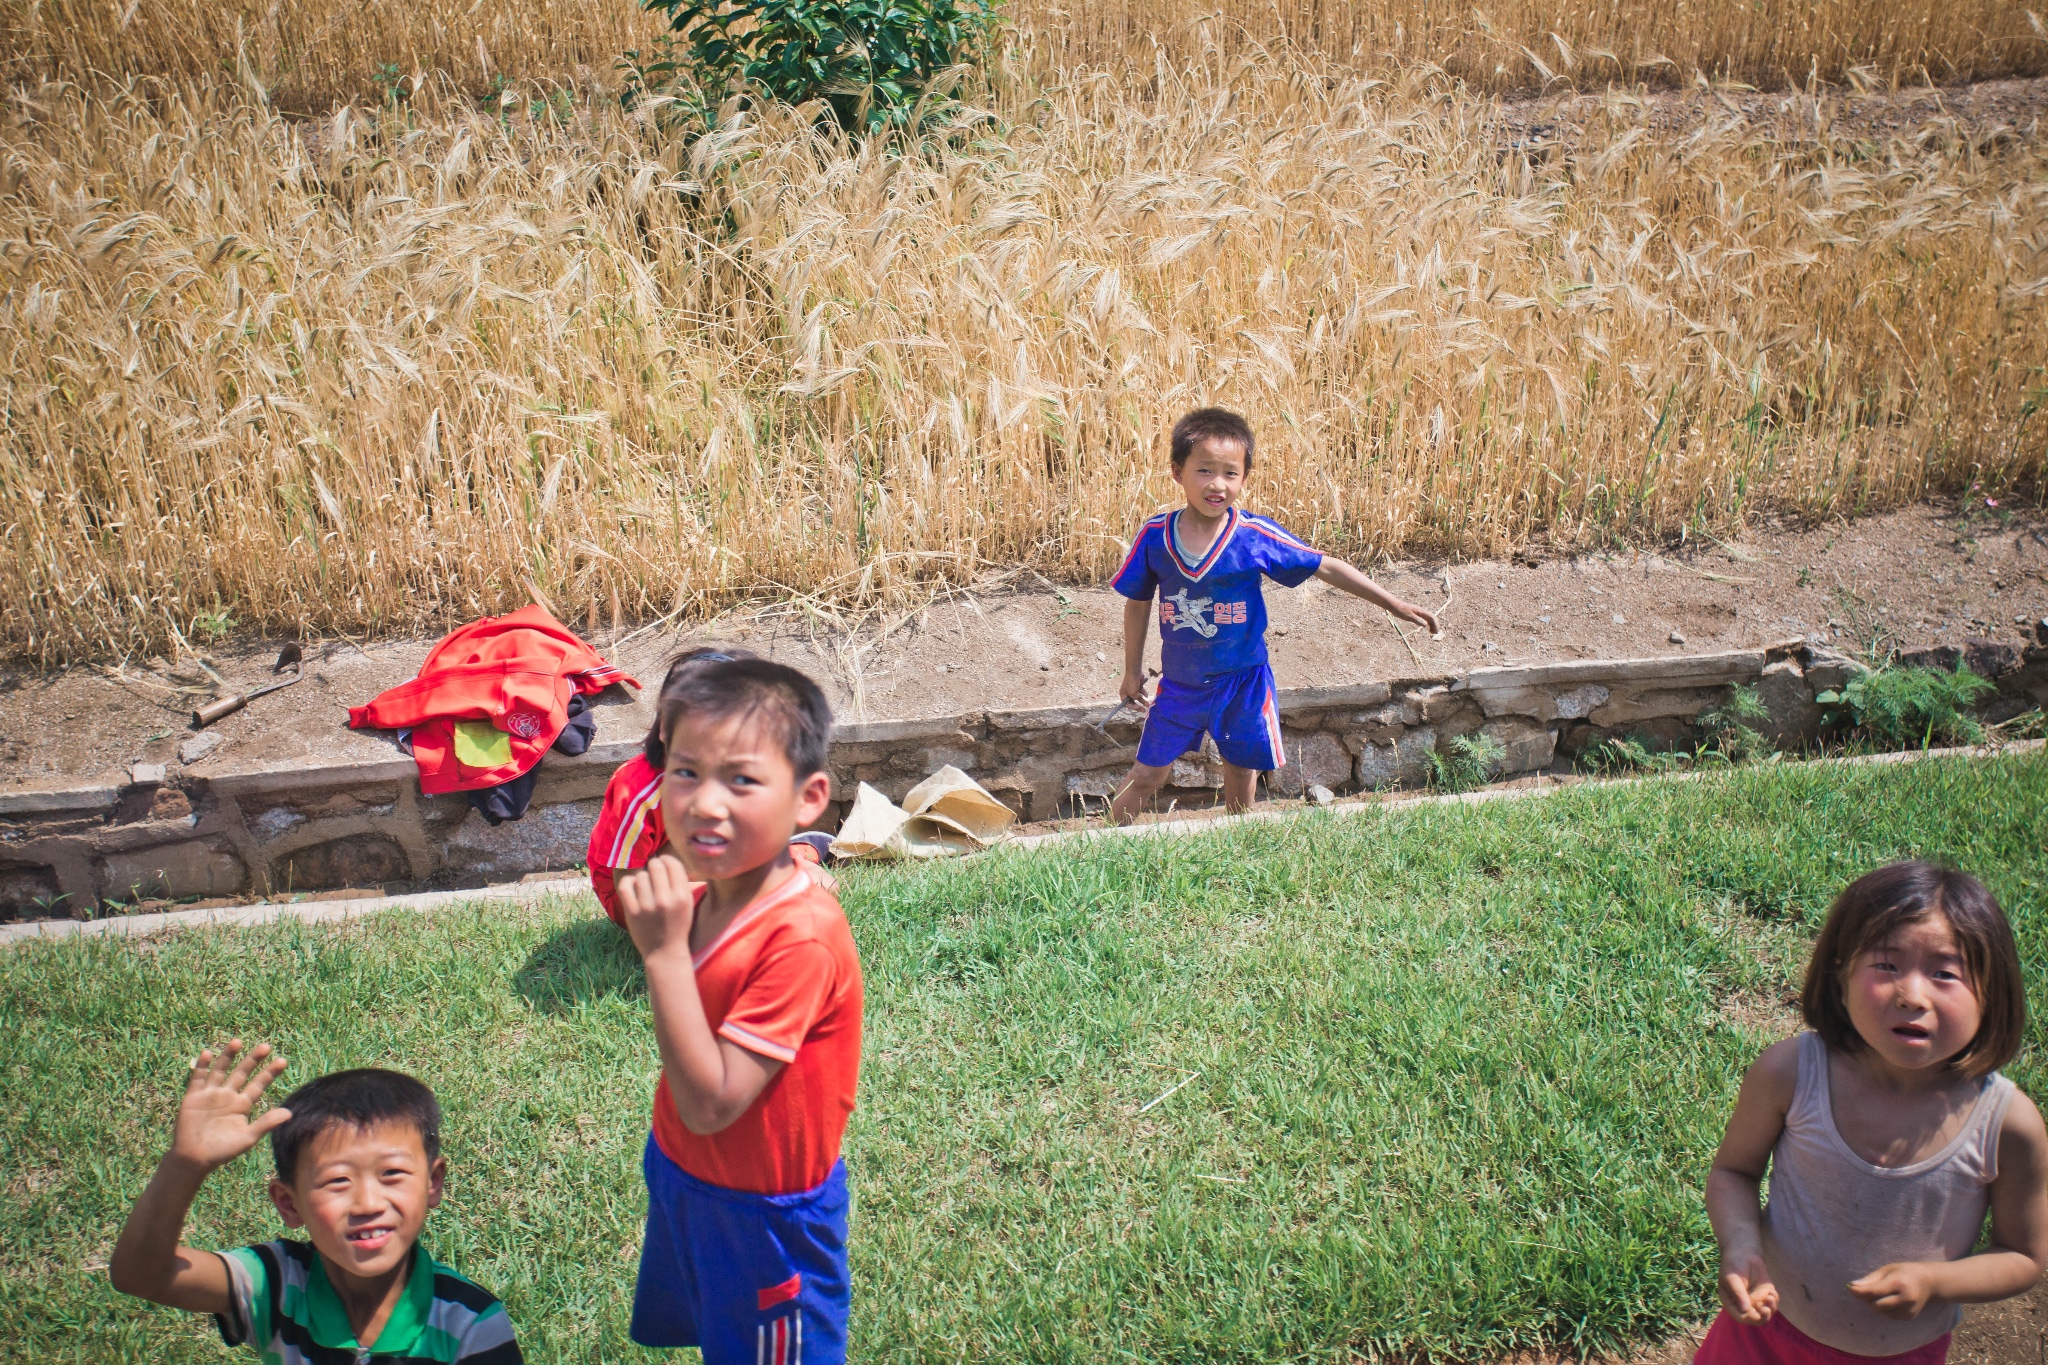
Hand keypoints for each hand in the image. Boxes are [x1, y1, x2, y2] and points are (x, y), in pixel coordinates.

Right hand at [168, 1040, 290, 1172]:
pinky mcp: (193, 1097)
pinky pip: (197, 1078)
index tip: (282, 1061)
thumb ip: (266, 1123)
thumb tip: (290, 1113)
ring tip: (238, 1041)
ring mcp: (210, 1094)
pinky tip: (207, 1053)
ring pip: (221, 1070)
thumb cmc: (222, 1151)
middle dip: (253, 1060)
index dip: (269, 1073)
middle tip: (266, 1046)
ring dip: (228, 1056)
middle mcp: (228, 1096)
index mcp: (242, 1104)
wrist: (194, 1159)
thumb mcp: (247, 1137)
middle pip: (242, 1073)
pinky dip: (201, 1066)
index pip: (259, 1084)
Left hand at [617, 854, 699, 959]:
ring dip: (642, 877)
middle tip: (653, 872)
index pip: (673, 864)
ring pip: (640, 875)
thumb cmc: (678, 925)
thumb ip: (680, 882)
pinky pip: (626, 886)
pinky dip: (628, 882)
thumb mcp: (687, 904)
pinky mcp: (632, 912)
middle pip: (655, 866)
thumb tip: (666, 860)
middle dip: (654, 866)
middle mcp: (665, 900)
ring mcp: (647, 906)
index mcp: (682, 896)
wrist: (664, 952)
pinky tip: (633, 886)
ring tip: (645, 885)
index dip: (666, 859)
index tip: (663, 863)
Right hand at [1119, 670, 1152, 707]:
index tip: (1138, 707)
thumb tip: (1138, 699)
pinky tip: (1146, 695)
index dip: (1132, 707)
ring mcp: (1133, 690)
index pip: (1127, 704)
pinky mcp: (1138, 687)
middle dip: (1138, 706)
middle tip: (1143, 710)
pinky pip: (1141, 692)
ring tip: (1148, 704)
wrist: (1135, 671)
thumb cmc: (1131, 682)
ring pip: (1138, 698)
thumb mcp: (1133, 693)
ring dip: (1143, 701)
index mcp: (1123, 695)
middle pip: (1133, 702)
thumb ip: (1135, 698)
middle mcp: (1127, 693)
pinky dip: (1144, 694)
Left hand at [1390, 600, 1439, 635]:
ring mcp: (1419, 613)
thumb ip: (1417, 620)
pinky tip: (1426, 628)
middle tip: (1435, 633)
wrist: (1395, 606)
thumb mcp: (1408, 616)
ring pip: (1428, 619)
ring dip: (1431, 625)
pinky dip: (1427, 624)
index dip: (1435, 624)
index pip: (1431, 617)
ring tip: (1432, 632)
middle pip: (1431, 618)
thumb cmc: (1400, 611)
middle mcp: (1421, 611)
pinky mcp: (1416, 614)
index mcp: (1421, 611)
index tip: (1435, 631)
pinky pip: (1424, 619)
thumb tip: (1425, 624)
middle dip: (1435, 625)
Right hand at [1719, 1254, 1779, 1324]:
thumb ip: (1738, 1294)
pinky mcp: (1765, 1294)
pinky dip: (1774, 1300)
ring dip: (1771, 1308)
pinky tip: (1772, 1292)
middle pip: (1755, 1318)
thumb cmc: (1733, 1264)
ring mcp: (1756, 1299)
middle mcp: (1744, 1304)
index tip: (1757, 1312)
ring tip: (1771, 1296)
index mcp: (1732, 1302)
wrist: (1744, 1252)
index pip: (1741, 1317)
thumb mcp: (1732, 1279)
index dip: (1749, 1318)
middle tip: (1766, 1308)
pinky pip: (1772, 1303)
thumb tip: (1745, 1310)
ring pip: (1766, 1312)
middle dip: (1762, 1316)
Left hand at [1850, 1263, 1941, 1319]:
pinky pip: (1888, 1315)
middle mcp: (1906, 1299)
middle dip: (1867, 1299)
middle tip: (1868, 1289)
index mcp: (1899, 1283)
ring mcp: (1909, 1310)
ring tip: (1882, 1293)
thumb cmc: (1904, 1272)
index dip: (1860, 1292)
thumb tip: (1852, 1287)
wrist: (1928, 1282)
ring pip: (1881, 1312)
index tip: (1850, 1288)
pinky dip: (1884, 1309)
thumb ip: (1870, 1279)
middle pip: (1876, 1305)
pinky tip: (1890, 1299)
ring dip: (1875, 1304)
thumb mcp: (1887, 1270)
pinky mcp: (1909, 1317)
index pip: (1875, 1292)